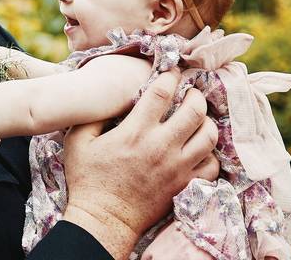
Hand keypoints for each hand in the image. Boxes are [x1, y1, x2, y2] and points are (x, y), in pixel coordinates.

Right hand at [61, 69, 218, 259]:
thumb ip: (95, 115)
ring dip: (205, 121)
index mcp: (136, 132)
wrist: (104, 219)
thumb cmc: (88, 178)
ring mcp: (178, 168)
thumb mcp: (79, 140)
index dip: (170, 76)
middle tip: (189, 92)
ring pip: (209, 136)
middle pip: (195, 110)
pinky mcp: (185, 185)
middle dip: (195, 95)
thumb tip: (113, 98)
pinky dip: (209, 153)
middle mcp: (162, 147)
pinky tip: (197, 148)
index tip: (171, 71)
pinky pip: (212, 164)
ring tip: (197, 118)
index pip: (162, 92)